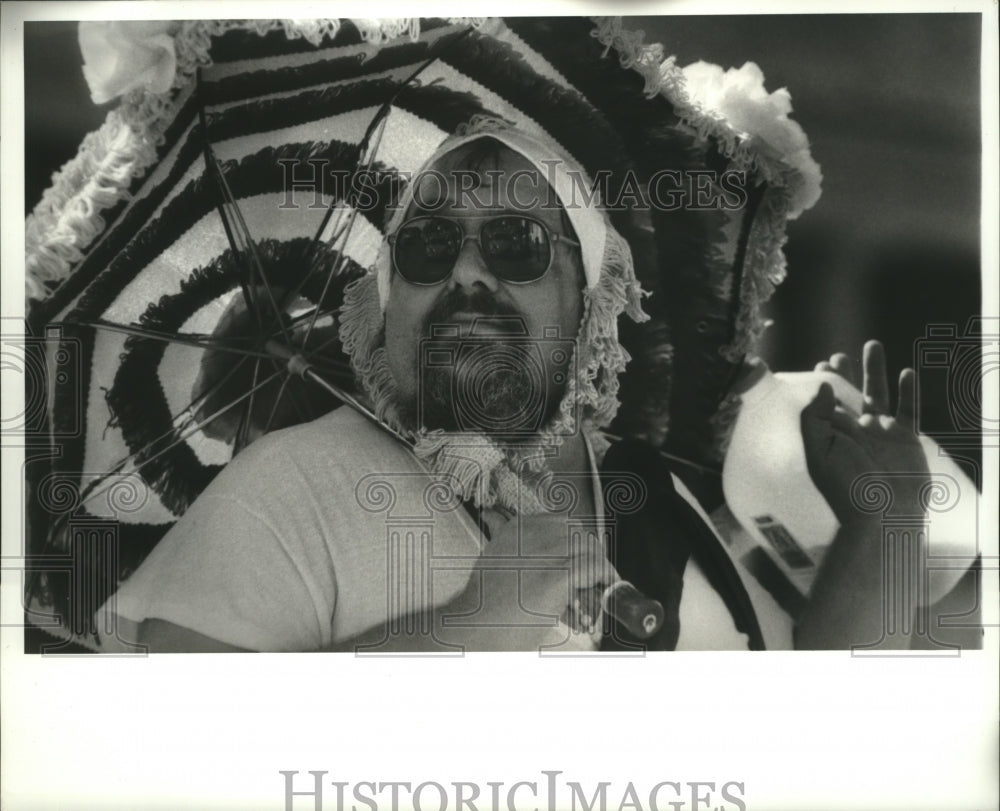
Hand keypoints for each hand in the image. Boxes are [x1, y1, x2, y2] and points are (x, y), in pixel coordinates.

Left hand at [800, 341, 928, 523]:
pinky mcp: (906, 440)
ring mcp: (882, 434)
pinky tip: (906, 373)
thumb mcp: (820, 452)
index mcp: (832, 435)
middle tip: (840, 354)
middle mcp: (856, 432)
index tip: (821, 364)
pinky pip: (909, 410)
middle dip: (846, 373)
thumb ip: (815, 418)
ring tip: (873, 345)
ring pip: (879, 394)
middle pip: (851, 394)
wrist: (882, 514)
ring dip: (876, 370)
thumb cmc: (846, 487)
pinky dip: (908, 391)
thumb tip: (822, 386)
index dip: (823, 384)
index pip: (826, 403)